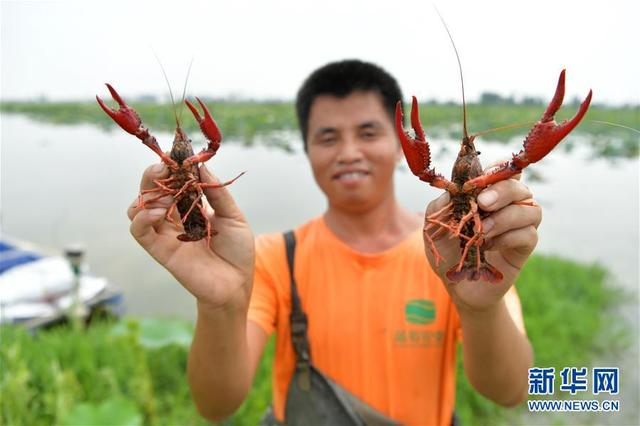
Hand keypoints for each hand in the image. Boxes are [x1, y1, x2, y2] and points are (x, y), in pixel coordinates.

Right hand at [127, 163, 254, 310]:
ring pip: (138, 207)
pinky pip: (139, 231)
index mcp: (190, 205)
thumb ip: (217, 192)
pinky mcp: (159, 250)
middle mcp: (173, 217)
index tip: (176, 156)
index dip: (171, 168)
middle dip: (152, 175)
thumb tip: (202, 165)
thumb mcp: (233, 216)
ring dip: (147, 196)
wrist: (237, 282)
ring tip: (166, 197)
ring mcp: (164, 233)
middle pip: (150, 190)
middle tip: (163, 168)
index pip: (172, 181)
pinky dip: (142, 218)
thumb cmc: (237, 250)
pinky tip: (158, 212)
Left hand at [424, 175, 540, 311]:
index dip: (500, 169)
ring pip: (530, 209)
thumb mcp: (435, 225)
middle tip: (482, 203)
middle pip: (521, 187)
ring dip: (505, 217)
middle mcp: (508, 206)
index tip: (485, 174)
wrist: (455, 283)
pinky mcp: (523, 248)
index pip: (505, 172)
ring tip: (482, 230)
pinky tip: (489, 246)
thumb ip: (443, 204)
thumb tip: (456, 188)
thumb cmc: (447, 249)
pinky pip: (529, 234)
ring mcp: (518, 227)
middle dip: (503, 191)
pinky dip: (508, 237)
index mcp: (487, 194)